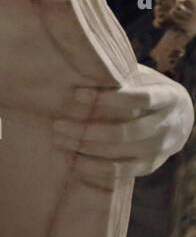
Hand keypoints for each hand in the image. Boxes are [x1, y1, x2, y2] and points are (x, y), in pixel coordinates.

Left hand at [54, 65, 193, 188]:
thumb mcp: (140, 76)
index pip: (140, 99)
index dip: (108, 99)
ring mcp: (162, 148)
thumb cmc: (147, 88)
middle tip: (57, 124)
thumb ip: (118, 75)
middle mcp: (169, 125)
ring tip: (59, 140)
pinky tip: (72, 161)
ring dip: (86, 148)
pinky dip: (95, 168)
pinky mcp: (151, 165)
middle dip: (86, 130)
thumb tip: (80, 64)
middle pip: (125, 131)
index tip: (76, 94)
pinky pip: (122, 172)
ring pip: (120, 152)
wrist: (179, 117)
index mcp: (169, 97)